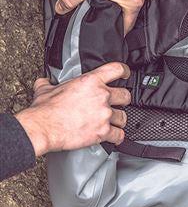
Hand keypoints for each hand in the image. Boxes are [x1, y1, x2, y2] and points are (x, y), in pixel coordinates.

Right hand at [15, 62, 131, 156]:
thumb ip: (48, 83)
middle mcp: (101, 96)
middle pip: (125, 95)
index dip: (124, 71)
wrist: (43, 127)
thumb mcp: (45, 89)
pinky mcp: (102, 132)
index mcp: (90, 81)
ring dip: (119, 120)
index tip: (125, 74)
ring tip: (112, 122)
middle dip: (123, 100)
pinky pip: (119, 135)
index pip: (116, 69)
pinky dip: (117, 137)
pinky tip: (113, 136)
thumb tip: (44, 82)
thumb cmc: (45, 110)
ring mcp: (104, 114)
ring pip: (123, 116)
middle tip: (117, 103)